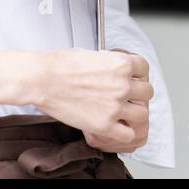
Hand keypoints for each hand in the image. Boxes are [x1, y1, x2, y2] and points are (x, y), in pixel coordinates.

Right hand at [36, 48, 152, 152]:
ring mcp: (115, 106)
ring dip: (134, 114)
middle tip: (127, 97)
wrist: (42, 79)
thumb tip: (113, 69)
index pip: (144, 68)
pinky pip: (128, 134)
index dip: (137, 73)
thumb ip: (109, 63)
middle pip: (147, 92)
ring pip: (142, 114)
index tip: (132, 78)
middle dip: (137, 94)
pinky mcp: (104, 125)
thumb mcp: (91, 54)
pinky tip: (114, 127)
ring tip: (123, 114)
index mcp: (120, 64)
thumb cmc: (60, 65)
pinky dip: (123, 133)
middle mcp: (122, 85)